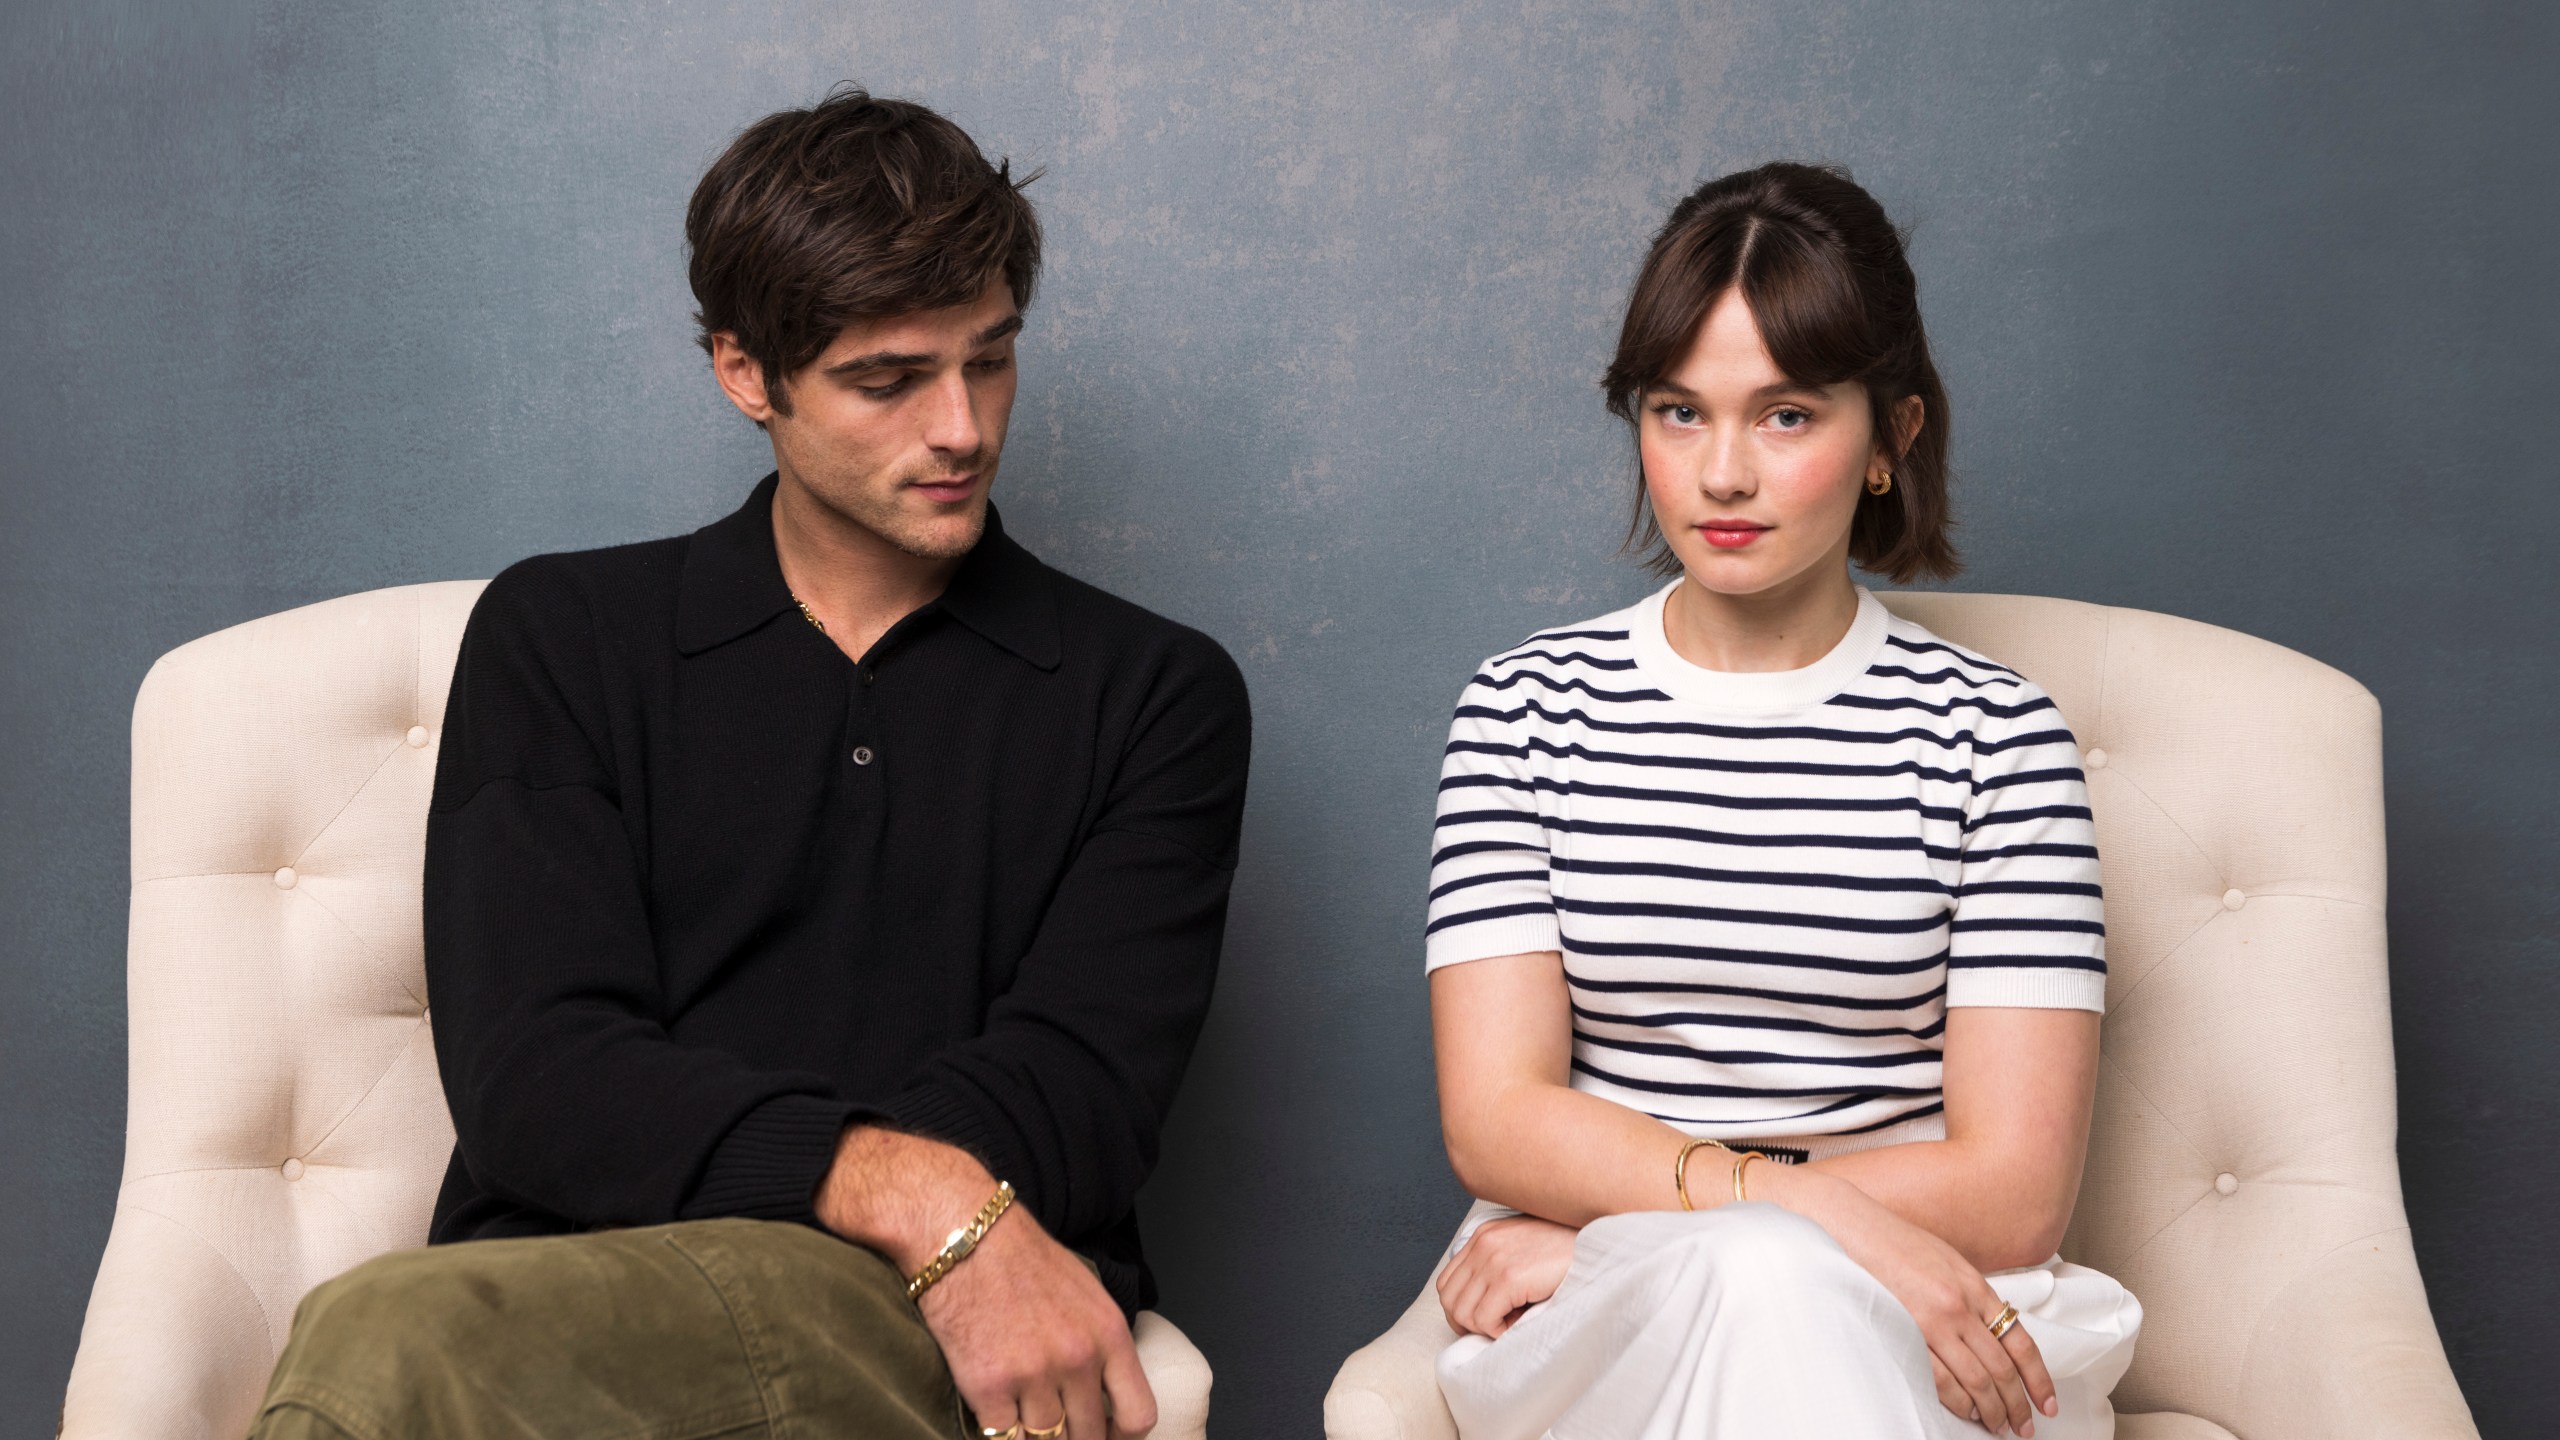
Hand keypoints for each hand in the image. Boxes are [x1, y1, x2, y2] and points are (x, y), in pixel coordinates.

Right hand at [817, 1126, 1155, 1439]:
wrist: (961, 1235)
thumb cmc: (1021, 1256)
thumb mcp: (1085, 1292)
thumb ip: (1101, 1342)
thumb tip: (1105, 1389)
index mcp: (1109, 1333)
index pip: (1138, 1414)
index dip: (1121, 1436)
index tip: (1105, 1435)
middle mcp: (1078, 1359)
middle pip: (1088, 1436)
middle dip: (1072, 1436)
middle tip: (1056, 1425)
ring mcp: (1033, 1376)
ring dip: (1033, 1433)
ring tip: (1021, 1411)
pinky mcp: (988, 1387)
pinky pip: (1003, 1437)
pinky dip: (999, 1430)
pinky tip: (995, 1410)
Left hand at [1434, 1215, 1577, 1338]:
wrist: (1599, 1244)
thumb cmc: (1567, 1253)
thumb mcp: (1523, 1251)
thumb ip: (1498, 1267)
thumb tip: (1480, 1310)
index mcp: (1484, 1236)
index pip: (1447, 1282)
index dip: (1460, 1309)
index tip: (1482, 1321)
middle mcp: (1483, 1243)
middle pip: (1449, 1299)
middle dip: (1468, 1323)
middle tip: (1495, 1329)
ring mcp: (1494, 1259)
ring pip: (1463, 1313)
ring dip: (1485, 1328)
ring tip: (1512, 1323)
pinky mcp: (1509, 1277)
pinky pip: (1484, 1319)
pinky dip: (1499, 1331)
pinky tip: (1519, 1323)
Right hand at [1791, 1174, 2056, 1436]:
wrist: (1851, 1229)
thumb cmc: (1894, 1241)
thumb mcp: (1948, 1260)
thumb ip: (1972, 1295)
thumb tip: (1992, 1329)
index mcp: (1975, 1286)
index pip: (2021, 1342)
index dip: (2038, 1378)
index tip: (2045, 1401)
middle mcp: (1959, 1307)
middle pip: (2002, 1369)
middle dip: (2017, 1404)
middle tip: (2023, 1424)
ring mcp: (1932, 1323)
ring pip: (1976, 1381)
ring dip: (1992, 1410)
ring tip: (1997, 1424)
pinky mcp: (1905, 1334)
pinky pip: (1940, 1381)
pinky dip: (1958, 1402)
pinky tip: (1966, 1411)